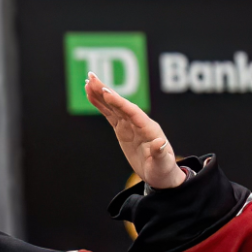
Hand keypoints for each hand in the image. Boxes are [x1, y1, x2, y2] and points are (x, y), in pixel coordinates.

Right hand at [85, 75, 183, 189]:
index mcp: (149, 129)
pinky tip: (91, 95)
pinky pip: (110, 114)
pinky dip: (100, 105)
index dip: (119, 102)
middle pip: (121, 104)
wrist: (161, 174)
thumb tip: (159, 143)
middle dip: (106, 91)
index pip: (133, 112)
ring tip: (88, 81)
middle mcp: (139, 122)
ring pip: (114, 106)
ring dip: (101, 93)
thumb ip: (160, 153)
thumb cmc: (163, 170)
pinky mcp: (122, 129)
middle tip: (92, 78)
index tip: (106, 93)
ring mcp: (130, 125)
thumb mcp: (163, 165)